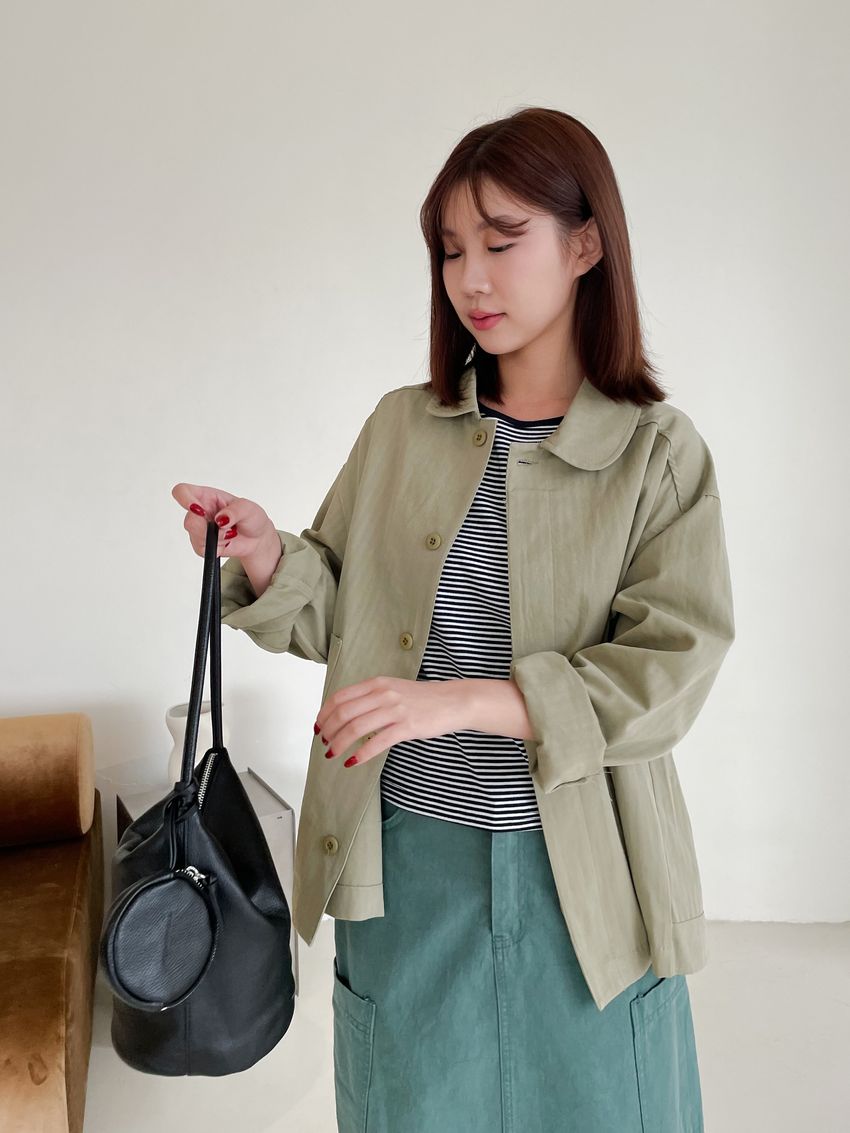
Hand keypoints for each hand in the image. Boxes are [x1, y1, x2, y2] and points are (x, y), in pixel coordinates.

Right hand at [171, 482, 275, 558]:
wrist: (257, 538)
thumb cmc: (251, 517)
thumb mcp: (249, 508)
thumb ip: (235, 511)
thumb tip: (220, 519)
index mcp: (206, 496)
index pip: (182, 492)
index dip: (184, 499)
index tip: (199, 510)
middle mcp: (199, 511)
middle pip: (189, 520)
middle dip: (208, 528)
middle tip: (227, 527)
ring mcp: (199, 529)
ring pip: (195, 536)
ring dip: (217, 538)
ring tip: (231, 533)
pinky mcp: (202, 544)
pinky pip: (201, 549)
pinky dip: (217, 547)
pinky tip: (227, 541)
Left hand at [315, 676, 467, 767]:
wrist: (453, 701)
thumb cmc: (422, 698)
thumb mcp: (392, 689)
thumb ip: (370, 698)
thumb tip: (345, 715)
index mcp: (376, 683)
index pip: (339, 697)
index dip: (324, 714)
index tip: (318, 727)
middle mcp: (383, 694)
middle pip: (343, 713)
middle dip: (328, 731)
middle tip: (325, 743)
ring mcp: (395, 710)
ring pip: (356, 728)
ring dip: (339, 744)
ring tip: (333, 754)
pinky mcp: (407, 726)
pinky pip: (377, 743)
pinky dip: (360, 754)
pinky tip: (353, 762)